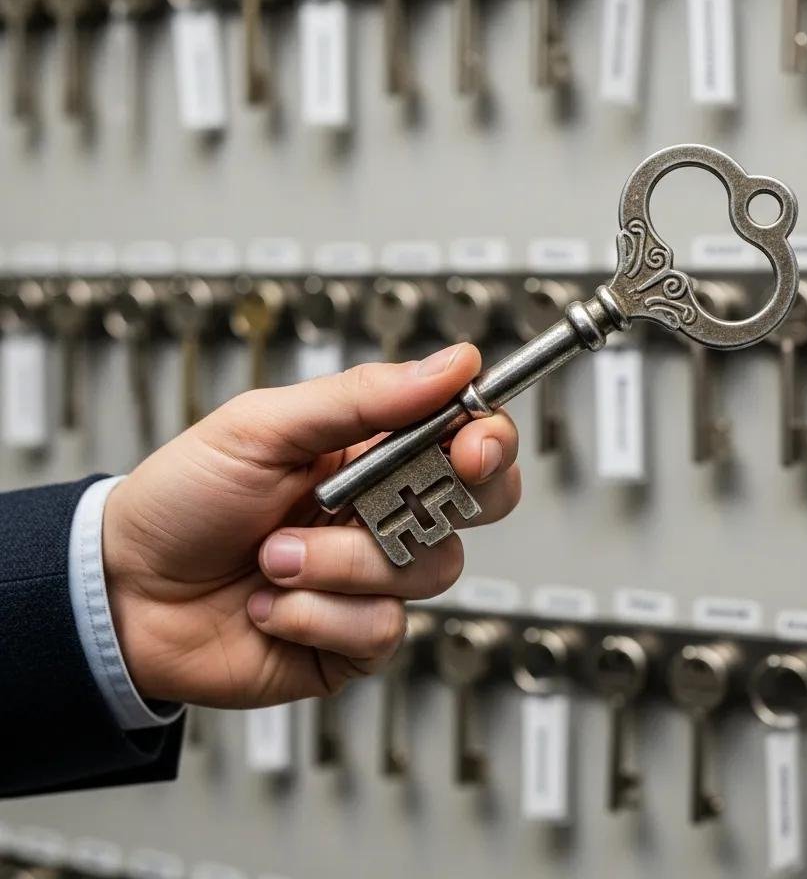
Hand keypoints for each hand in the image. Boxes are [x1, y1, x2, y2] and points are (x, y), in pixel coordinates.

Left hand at [102, 343, 519, 708]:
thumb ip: (360, 397)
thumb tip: (451, 363)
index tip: (472, 443)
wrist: (123, 594)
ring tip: (275, 557)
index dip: (489, 438)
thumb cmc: (183, 499)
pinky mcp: (355, 638)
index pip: (467, 434)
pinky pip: (380, 628)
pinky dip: (315, 614)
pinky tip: (271, 604)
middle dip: (446, 503)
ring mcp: (374, 578)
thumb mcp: (263, 427)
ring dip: (341, 562)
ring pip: (428, 568)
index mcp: (374, 450)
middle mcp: (386, 510)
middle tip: (385, 501)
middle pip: (482, 504)